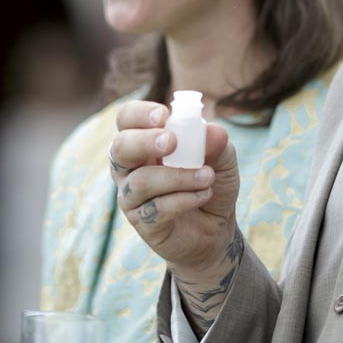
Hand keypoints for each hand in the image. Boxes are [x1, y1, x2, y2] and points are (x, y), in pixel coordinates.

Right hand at [107, 101, 239, 279]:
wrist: (217, 229)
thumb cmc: (210, 184)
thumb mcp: (222, 160)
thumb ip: (217, 144)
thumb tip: (212, 131)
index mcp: (143, 141)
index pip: (126, 119)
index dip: (139, 114)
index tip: (164, 116)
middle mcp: (130, 167)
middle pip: (120, 148)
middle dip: (144, 141)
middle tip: (172, 142)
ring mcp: (132, 196)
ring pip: (142, 181)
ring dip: (179, 177)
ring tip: (207, 177)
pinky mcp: (141, 222)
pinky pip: (156, 209)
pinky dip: (184, 199)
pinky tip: (203, 195)